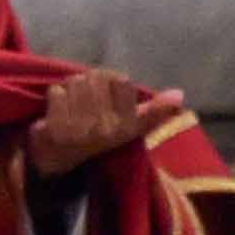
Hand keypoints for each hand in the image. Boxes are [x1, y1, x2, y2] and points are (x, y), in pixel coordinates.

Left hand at [28, 66, 187, 178]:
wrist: (57, 158)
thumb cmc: (97, 136)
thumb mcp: (129, 126)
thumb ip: (154, 110)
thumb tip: (179, 94)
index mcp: (126, 127)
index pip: (122, 80)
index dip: (112, 81)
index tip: (107, 96)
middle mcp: (107, 130)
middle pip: (98, 77)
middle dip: (90, 81)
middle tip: (85, 98)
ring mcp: (81, 131)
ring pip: (76, 82)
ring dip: (71, 87)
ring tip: (72, 102)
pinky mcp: (56, 129)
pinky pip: (57, 92)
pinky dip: (55, 95)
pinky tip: (57, 108)